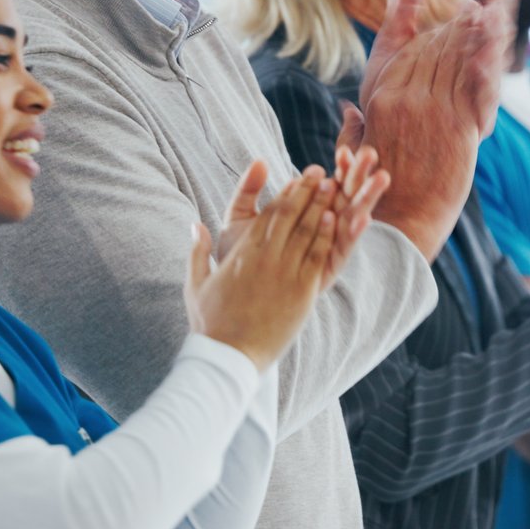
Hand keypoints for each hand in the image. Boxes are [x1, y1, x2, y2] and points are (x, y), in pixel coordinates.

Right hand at [185, 161, 371, 368]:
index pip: (268, 215)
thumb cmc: (211, 323)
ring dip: (321, 207)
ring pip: (307, 232)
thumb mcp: (195, 284)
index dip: (285, 194)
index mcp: (242, 254)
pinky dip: (326, 236)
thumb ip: (196, 252)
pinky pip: (316, 257)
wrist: (229, 356)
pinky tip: (335, 219)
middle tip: (319, 173)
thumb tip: (194, 225)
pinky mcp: (301, 293)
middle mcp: (265, 258)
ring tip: (333, 187)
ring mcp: (285, 274)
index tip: (297, 179)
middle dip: (306, 192)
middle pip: (290, 216)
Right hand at [336, 0, 517, 260]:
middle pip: (436, 41)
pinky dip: (491, 53)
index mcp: (379, 94)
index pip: (397, 39)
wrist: (400, 221)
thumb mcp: (355, 153)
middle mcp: (404, 94)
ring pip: (460, 54)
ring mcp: (433, 107)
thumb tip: (348, 112)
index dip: (409, 5)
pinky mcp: (461, 125)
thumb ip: (353, 127)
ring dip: (481, 24)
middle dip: (458, 15)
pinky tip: (500, 31)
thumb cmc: (375, 192)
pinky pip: (480, 80)